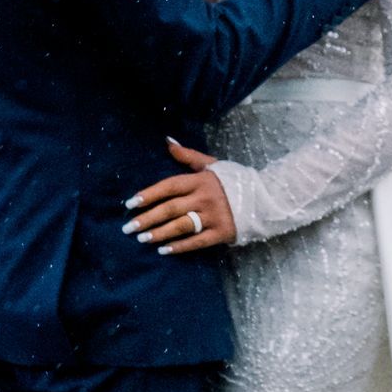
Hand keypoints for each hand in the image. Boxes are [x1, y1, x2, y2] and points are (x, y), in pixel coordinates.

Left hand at [125, 139, 235, 253]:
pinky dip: (180, 246)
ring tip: (142, 239)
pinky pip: (197, 241)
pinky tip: (164, 251)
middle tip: (128, 228)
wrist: (264, 198)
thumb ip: (187, 155)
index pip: (169, 186)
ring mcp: (214, 216)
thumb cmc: (233, 180)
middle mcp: (205, 197)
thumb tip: (167, 141)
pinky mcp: (221, 232)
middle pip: (170, 209)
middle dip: (147, 218)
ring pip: (181, 226)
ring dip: (160, 233)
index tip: (130, 203)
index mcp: (200, 180)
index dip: (149, 194)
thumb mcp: (211, 164)